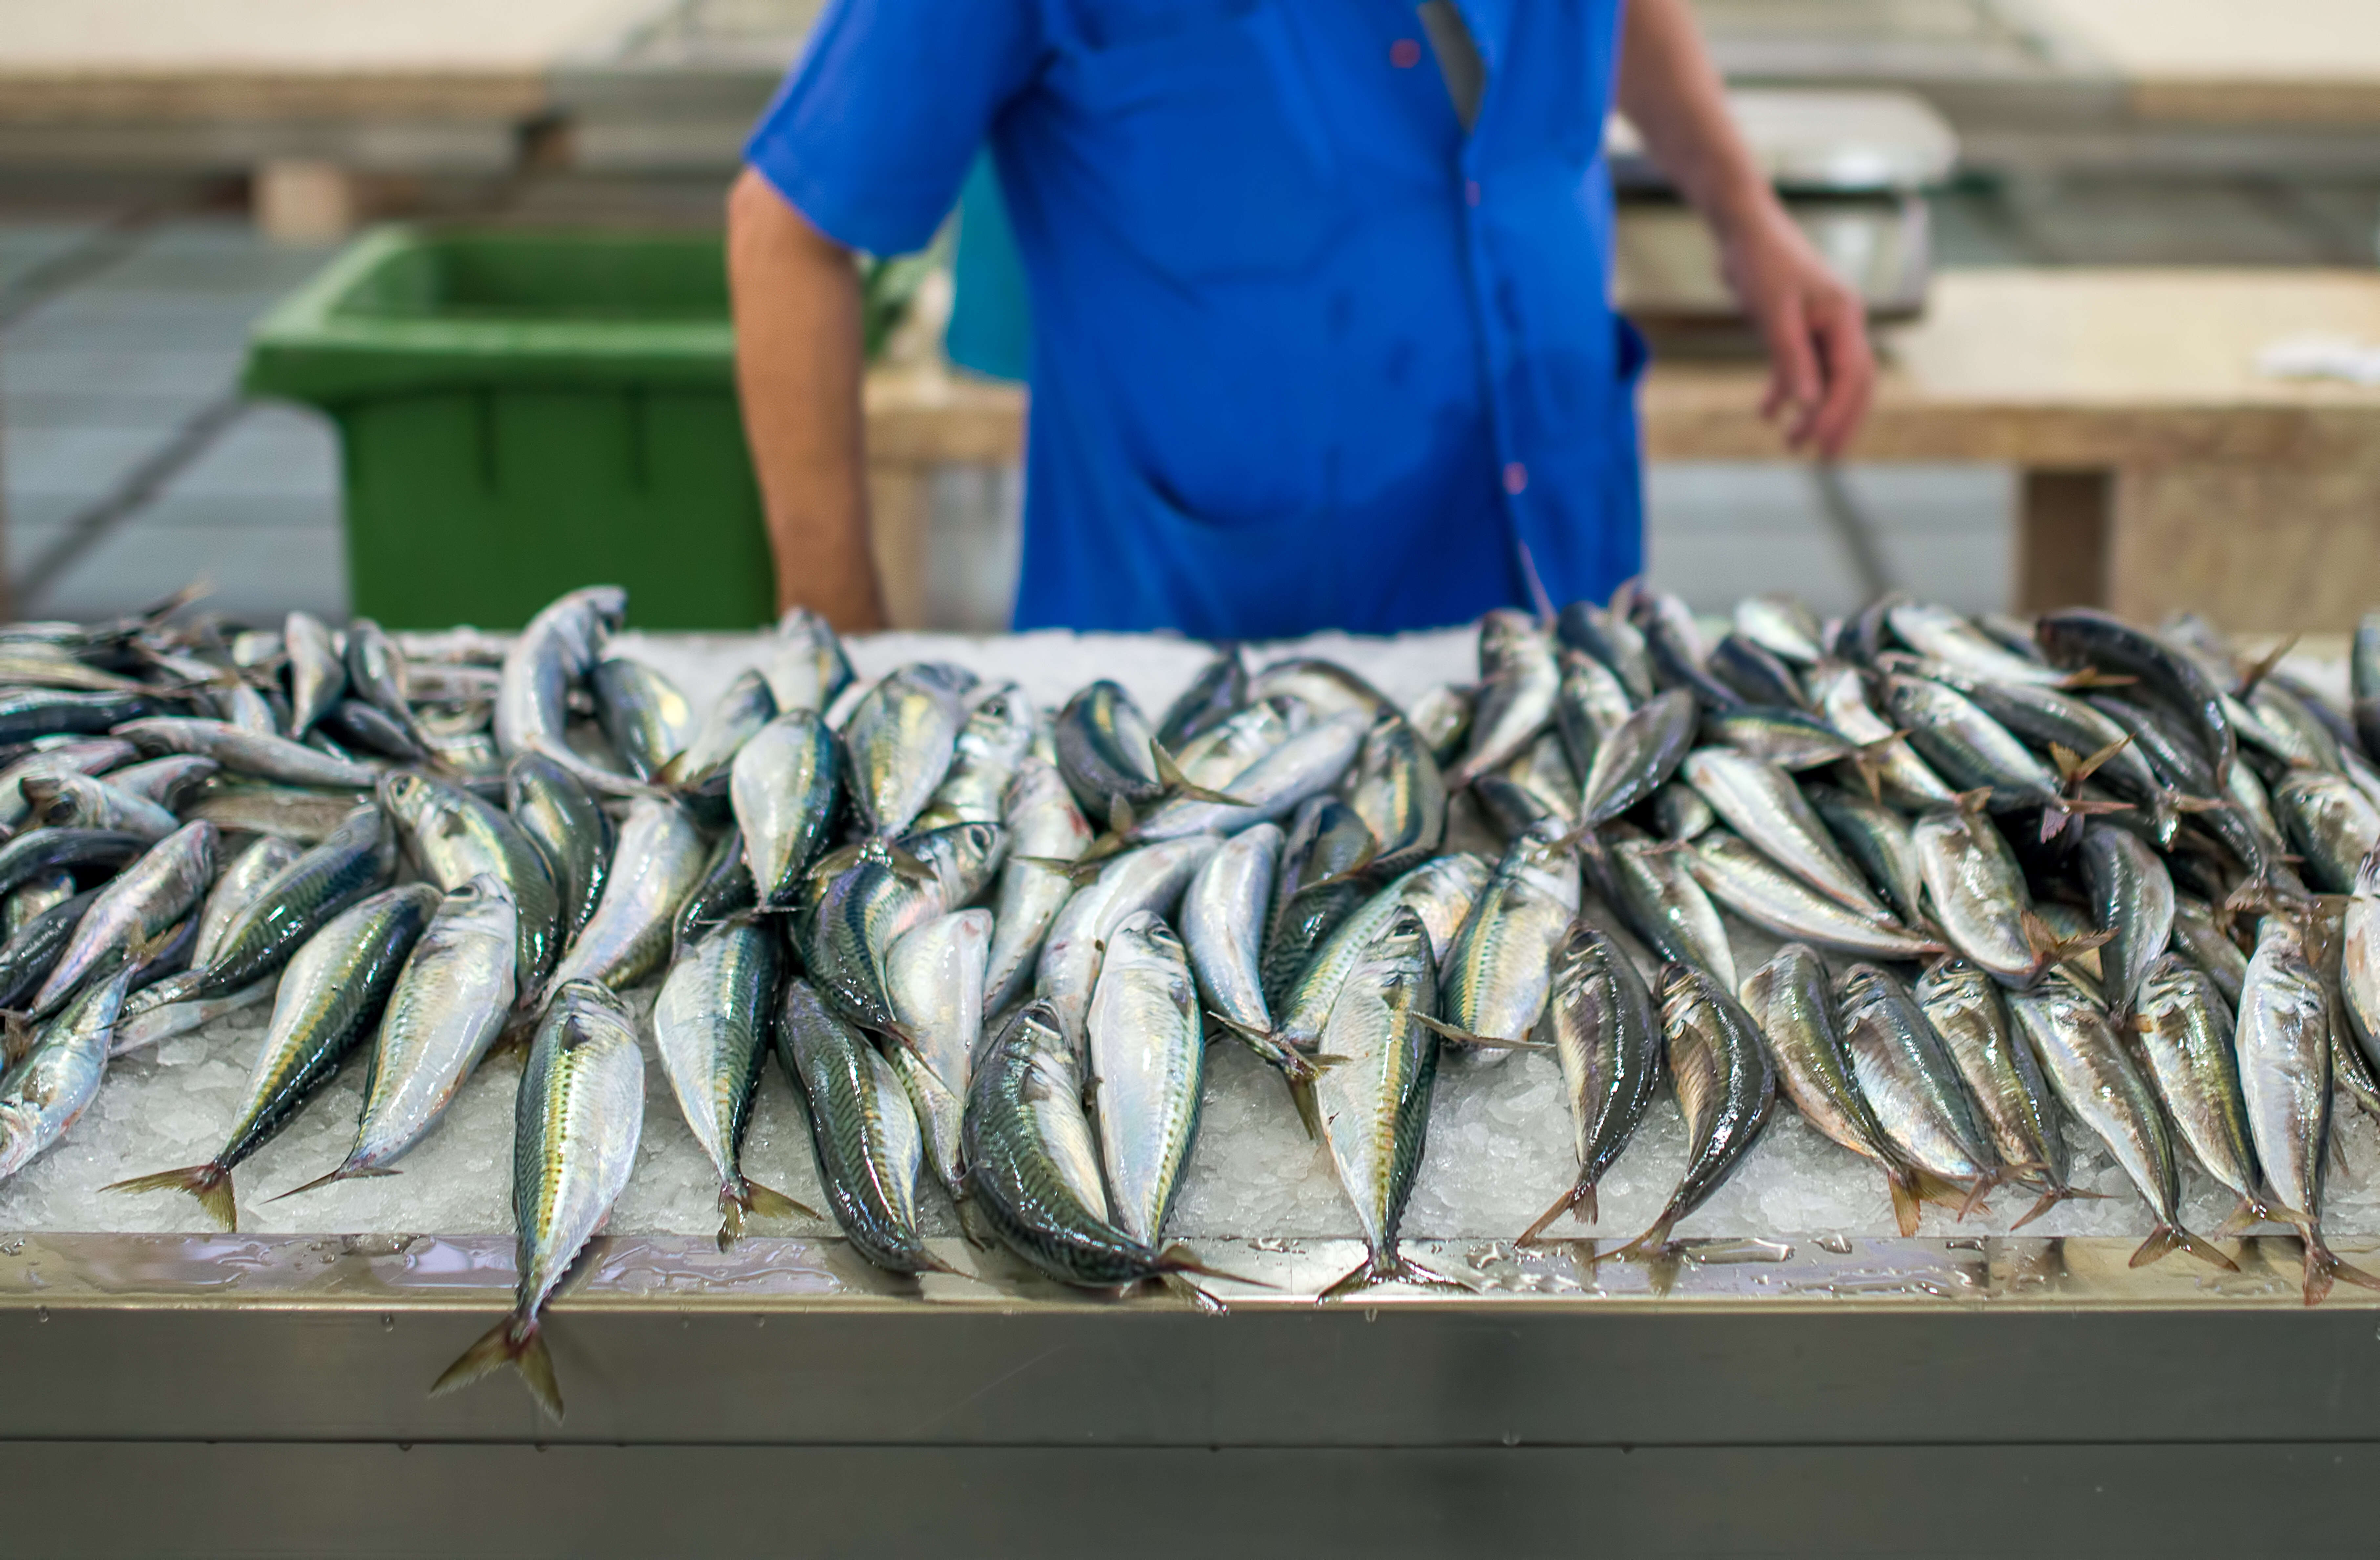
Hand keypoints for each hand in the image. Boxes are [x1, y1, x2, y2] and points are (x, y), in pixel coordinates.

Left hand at [1715, 199, 1875, 458]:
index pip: (1853, 376)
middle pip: (1851, 383)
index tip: (1820, 444)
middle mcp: (1840, 322)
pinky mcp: (1797, 326)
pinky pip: (1798, 367)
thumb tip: (1809, 405)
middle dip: (1839, 421)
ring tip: (1792, 444)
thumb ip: (1792, 360)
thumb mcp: (1774, 314)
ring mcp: (1820, 325)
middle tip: (1823, 458)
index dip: (1839, 414)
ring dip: (1812, 412)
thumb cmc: (1760, 262)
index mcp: (1845, 316)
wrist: (1742, 228)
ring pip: (1826, 378)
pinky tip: (1766, 414)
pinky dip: (1785, 391)